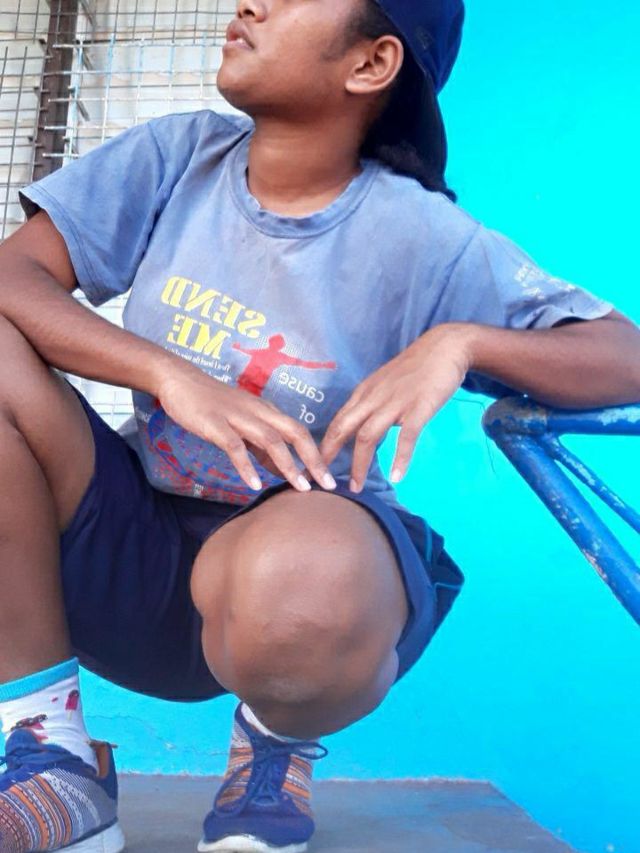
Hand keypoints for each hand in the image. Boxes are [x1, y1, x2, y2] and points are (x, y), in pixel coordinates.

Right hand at [156, 362, 336, 492]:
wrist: (180, 381)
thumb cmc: (213, 405)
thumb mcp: (242, 424)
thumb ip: (262, 448)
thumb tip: (283, 472)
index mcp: (267, 411)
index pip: (300, 431)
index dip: (316, 453)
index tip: (329, 477)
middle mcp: (258, 412)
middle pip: (294, 433)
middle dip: (313, 459)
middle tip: (328, 484)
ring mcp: (237, 417)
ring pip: (270, 440)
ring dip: (288, 465)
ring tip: (300, 488)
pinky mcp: (215, 424)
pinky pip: (235, 447)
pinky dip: (246, 466)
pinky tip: (254, 485)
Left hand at [319, 325, 474, 490]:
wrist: (444, 347)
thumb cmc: (415, 368)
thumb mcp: (384, 384)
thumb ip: (372, 405)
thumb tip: (362, 429)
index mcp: (364, 393)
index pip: (337, 422)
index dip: (323, 445)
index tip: (313, 466)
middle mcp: (374, 398)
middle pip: (343, 429)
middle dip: (329, 456)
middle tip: (321, 481)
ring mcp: (395, 402)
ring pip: (368, 435)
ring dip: (359, 464)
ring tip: (356, 488)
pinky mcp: (418, 407)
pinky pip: (406, 436)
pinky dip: (400, 457)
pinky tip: (397, 476)